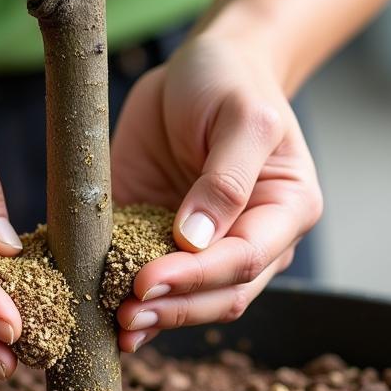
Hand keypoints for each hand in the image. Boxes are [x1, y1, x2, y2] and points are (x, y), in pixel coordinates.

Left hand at [109, 26, 322, 349]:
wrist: (199, 67)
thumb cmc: (230, 83)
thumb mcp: (240, 117)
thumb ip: (226, 178)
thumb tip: (196, 240)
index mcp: (284, 211)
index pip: (244, 260)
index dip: (196, 277)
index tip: (148, 280)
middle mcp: (251, 239)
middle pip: (219, 295)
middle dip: (173, 308)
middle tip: (126, 313)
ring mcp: (206, 246)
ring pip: (189, 302)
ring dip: (154, 317)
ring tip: (116, 323)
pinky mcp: (161, 240)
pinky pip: (152, 282)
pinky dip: (133, 303)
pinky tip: (106, 320)